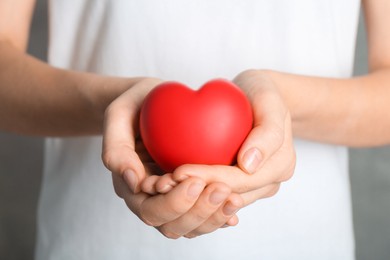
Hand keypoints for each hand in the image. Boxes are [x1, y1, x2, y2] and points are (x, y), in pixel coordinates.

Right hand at [102, 78, 241, 237]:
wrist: (147, 105)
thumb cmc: (134, 107)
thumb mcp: (118, 116)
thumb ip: (117, 148)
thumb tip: (134, 182)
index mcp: (131, 186)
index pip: (151, 209)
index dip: (174, 202)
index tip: (196, 180)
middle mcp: (149, 200)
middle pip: (172, 225)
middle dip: (198, 211)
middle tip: (222, 189)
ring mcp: (168, 200)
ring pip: (190, 226)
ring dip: (212, 217)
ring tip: (234, 198)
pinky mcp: (186, 196)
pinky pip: (202, 216)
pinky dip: (218, 216)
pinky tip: (234, 206)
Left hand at [143, 70, 295, 207]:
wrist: (259, 97)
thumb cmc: (262, 94)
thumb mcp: (269, 100)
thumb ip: (267, 132)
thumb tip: (249, 165)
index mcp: (281, 166)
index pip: (241, 180)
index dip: (209, 179)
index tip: (178, 172)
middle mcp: (269, 182)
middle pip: (228, 197)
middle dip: (194, 194)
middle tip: (162, 183)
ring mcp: (254, 186)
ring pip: (220, 203)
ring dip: (190, 199)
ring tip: (161, 186)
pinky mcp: (238, 184)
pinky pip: (215, 195)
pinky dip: (193, 193)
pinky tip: (169, 186)